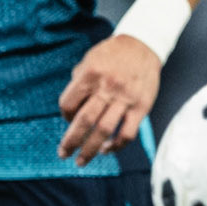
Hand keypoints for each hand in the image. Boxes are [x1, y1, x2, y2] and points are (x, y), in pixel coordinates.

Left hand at [59, 33, 161, 163]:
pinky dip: (116, 145)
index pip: (68, 103)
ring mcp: (126, 99)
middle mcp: (108, 87)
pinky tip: (107, 149)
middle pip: (84, 121)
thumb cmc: (112, 53)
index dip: (64, 115)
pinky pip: (127, 133)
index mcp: (91, 74)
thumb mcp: (90, 59)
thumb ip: (78, 82)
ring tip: (81, 160)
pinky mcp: (141, 107)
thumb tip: (70, 109)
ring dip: (90, 149)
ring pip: (104, 130)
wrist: (143, 45)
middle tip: (63, 154)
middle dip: (71, 141)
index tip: (68, 120)